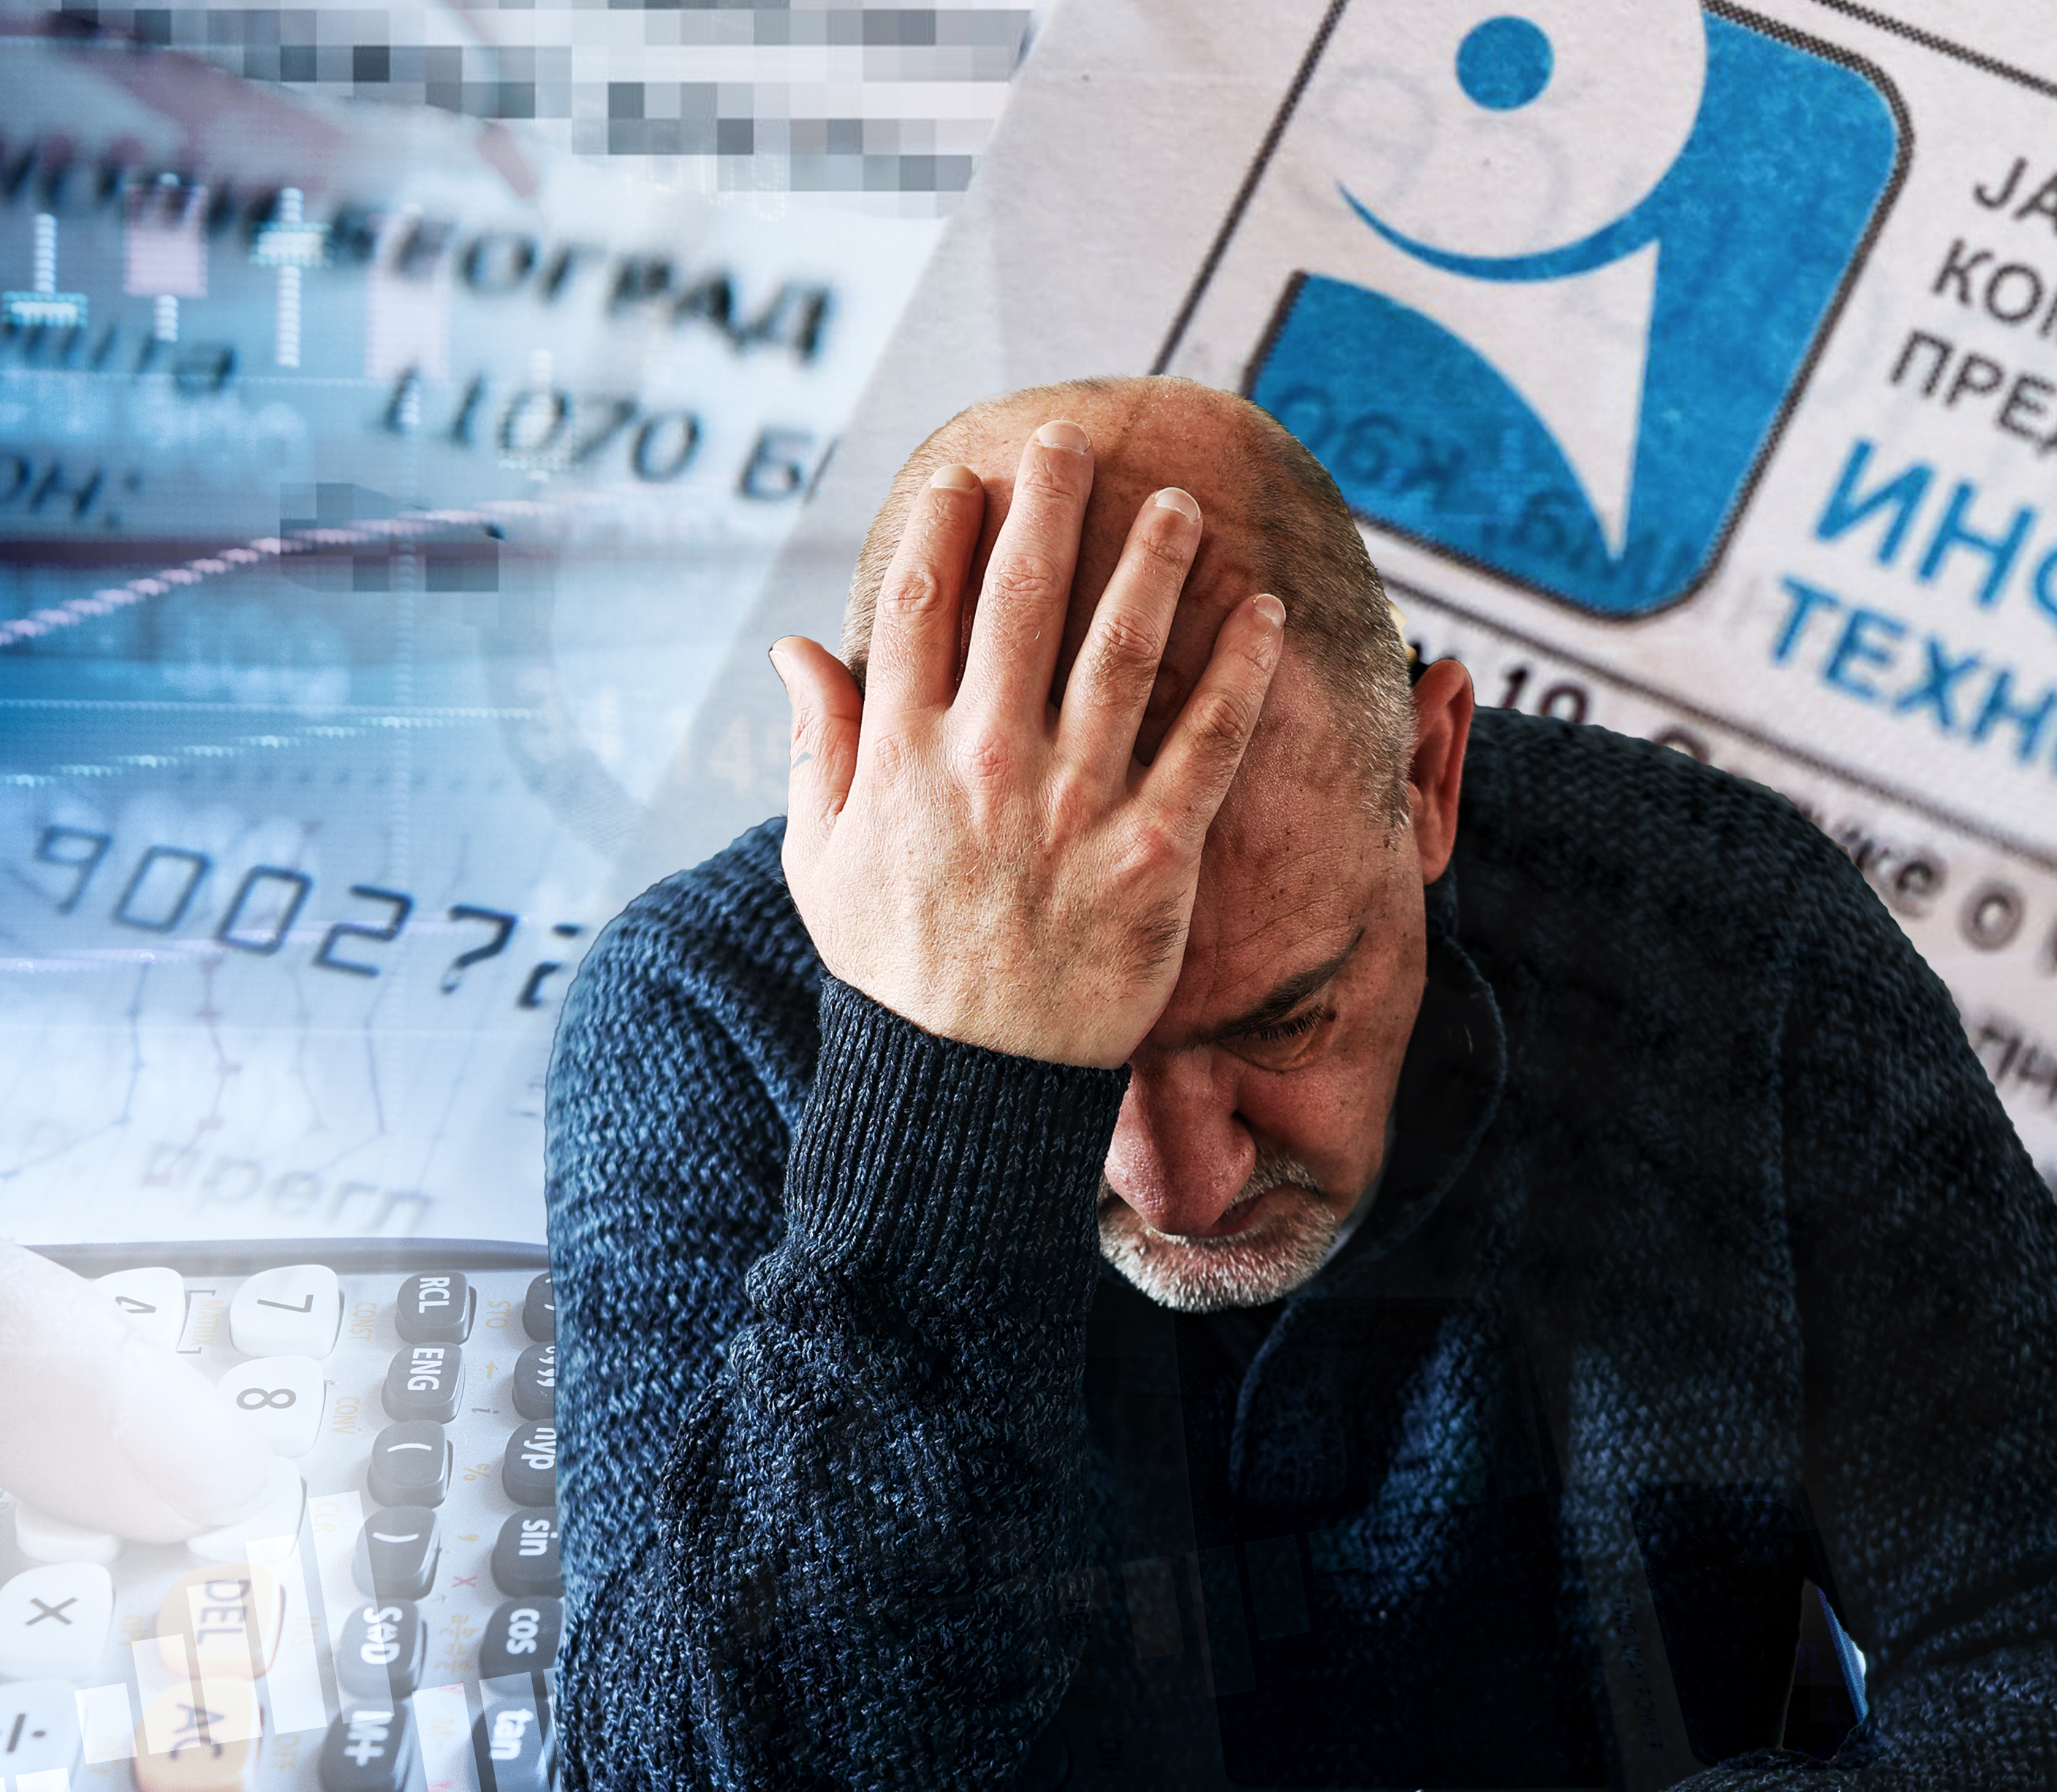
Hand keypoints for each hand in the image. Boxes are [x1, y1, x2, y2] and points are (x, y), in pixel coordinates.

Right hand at [772, 420, 1285, 1068]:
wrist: (966, 1088)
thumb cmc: (893, 971)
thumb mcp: (820, 861)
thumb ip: (816, 744)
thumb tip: (794, 645)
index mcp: (901, 759)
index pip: (923, 606)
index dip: (945, 527)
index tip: (968, 476)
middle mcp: (986, 765)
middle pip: (1021, 599)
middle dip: (1046, 503)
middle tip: (1070, 438)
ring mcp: (1073, 807)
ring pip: (1121, 649)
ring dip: (1152, 561)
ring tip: (1177, 502)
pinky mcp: (1152, 854)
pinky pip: (1207, 742)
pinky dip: (1240, 669)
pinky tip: (1262, 611)